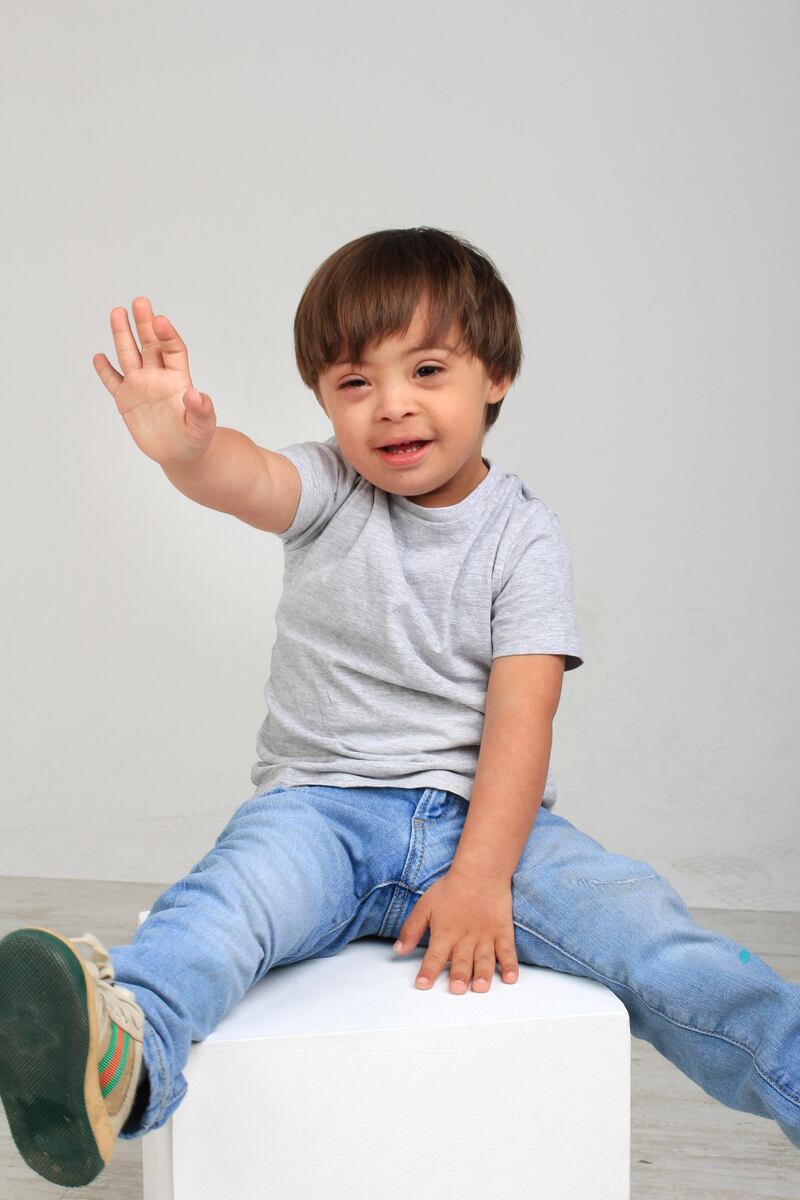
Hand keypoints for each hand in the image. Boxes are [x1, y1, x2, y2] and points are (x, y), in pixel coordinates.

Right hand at [92, 297, 217, 468]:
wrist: (181, 454)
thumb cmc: (197, 439)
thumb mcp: (203, 426)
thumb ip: (202, 410)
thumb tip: (196, 395)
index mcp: (178, 378)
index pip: (172, 349)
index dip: (167, 335)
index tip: (159, 320)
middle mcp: (158, 376)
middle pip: (150, 344)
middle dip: (144, 323)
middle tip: (139, 301)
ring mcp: (140, 386)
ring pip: (129, 355)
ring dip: (122, 335)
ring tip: (117, 312)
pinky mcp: (126, 400)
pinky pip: (113, 382)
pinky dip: (105, 371)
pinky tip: (99, 357)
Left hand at [392, 868, 518, 992]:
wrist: (480, 872)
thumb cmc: (451, 889)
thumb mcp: (425, 906)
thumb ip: (412, 930)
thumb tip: (398, 949)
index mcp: (445, 933)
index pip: (434, 956)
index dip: (428, 970)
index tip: (422, 984)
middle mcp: (465, 939)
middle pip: (461, 961)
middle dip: (458, 976)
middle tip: (456, 988)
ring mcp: (485, 937)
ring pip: (484, 959)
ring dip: (482, 973)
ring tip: (480, 986)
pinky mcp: (502, 933)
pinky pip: (507, 952)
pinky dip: (510, 965)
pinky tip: (510, 978)